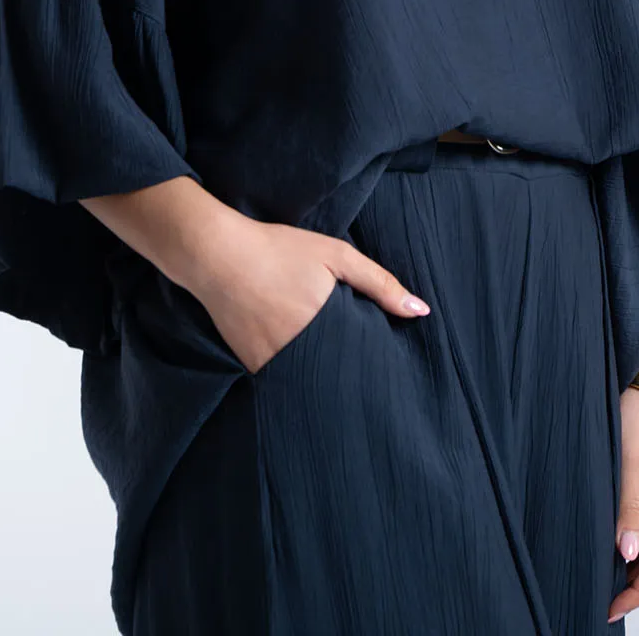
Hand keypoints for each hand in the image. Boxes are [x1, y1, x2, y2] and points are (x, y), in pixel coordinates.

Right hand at [184, 211, 431, 374]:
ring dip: (324, 383)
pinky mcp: (252, 366)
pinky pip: (282, 381)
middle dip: (353, 382)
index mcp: (327, 328)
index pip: (363, 365)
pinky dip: (295, 379)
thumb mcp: (335, 255)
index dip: (377, 373)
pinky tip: (304, 368)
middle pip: (338, 381)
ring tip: (339, 379)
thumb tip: (420, 311)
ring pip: (310, 385)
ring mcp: (273, 363)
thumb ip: (379, 283)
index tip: (392, 381)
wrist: (217, 255)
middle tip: (371, 389)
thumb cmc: (279, 249)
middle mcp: (300, 353)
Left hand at [608, 366, 638, 623]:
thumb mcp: (631, 458)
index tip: (609, 608)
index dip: (637, 593)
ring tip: (599, 576)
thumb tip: (628, 554)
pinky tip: (610, 542)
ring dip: (632, 566)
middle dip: (633, 586)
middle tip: (598, 598)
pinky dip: (632, 542)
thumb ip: (630, 506)